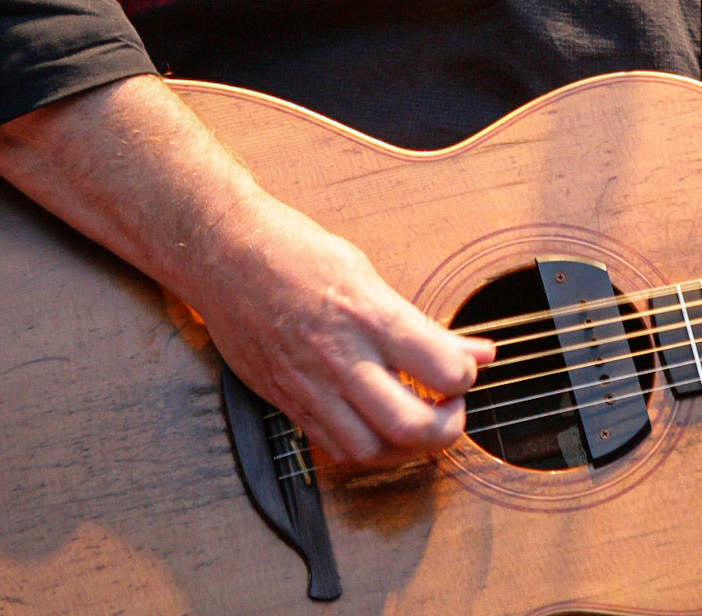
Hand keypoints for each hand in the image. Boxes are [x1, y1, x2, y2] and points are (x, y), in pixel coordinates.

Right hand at [0, 76, 493, 470]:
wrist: (225, 255)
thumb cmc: (294, 251)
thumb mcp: (367, 271)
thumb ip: (421, 322)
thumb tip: (476, 351)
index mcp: (368, 313)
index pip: (441, 367)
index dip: (466, 377)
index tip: (467, 368)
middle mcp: (342, 356)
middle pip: (410, 425)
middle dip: (446, 428)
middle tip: (451, 408)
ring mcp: (311, 385)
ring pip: (372, 450)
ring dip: (406, 449)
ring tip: (418, 422)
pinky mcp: (287, 403)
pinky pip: (334, 449)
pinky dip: (366, 450)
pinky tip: (378, 427)